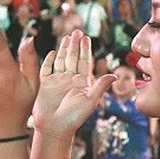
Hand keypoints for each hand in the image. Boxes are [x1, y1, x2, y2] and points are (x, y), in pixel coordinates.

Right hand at [33, 29, 115, 143]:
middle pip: (73, 58)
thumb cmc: (74, 118)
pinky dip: (49, 60)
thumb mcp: (90, 101)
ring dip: (64, 49)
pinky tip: (53, 52)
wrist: (54, 128)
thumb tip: (114, 75)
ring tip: (67, 37)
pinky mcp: (45, 84)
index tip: (87, 37)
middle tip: (77, 31)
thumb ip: (100, 86)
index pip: (85, 62)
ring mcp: (57, 81)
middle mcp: (70, 80)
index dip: (86, 50)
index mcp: (82, 83)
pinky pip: (47, 68)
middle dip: (75, 44)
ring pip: (61, 60)